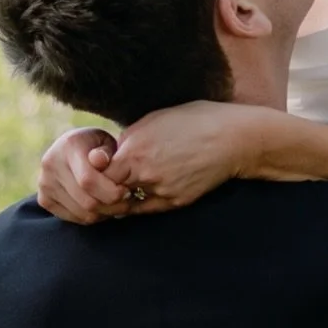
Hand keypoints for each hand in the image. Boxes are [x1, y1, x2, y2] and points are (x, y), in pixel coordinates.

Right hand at [37, 127, 121, 223]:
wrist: (72, 148)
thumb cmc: (97, 147)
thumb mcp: (106, 143)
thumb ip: (107, 152)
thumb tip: (100, 160)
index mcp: (68, 146)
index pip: (88, 180)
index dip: (112, 192)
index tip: (127, 192)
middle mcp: (51, 164)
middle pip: (87, 202)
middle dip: (112, 206)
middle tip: (126, 203)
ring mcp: (44, 183)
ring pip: (82, 213)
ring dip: (104, 214)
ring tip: (115, 204)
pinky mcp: (43, 199)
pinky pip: (72, 218)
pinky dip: (90, 217)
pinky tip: (100, 207)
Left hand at [102, 101, 268, 213]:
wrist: (232, 138)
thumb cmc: (193, 120)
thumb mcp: (153, 119)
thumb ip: (127, 139)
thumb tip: (109, 153)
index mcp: (134, 151)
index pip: (96, 173)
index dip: (95, 171)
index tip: (97, 167)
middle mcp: (144, 174)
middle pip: (109, 191)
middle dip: (104, 188)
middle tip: (102, 184)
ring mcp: (161, 191)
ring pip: (128, 202)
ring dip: (123, 196)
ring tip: (124, 187)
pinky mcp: (176, 202)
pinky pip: (148, 208)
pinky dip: (140, 203)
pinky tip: (140, 194)